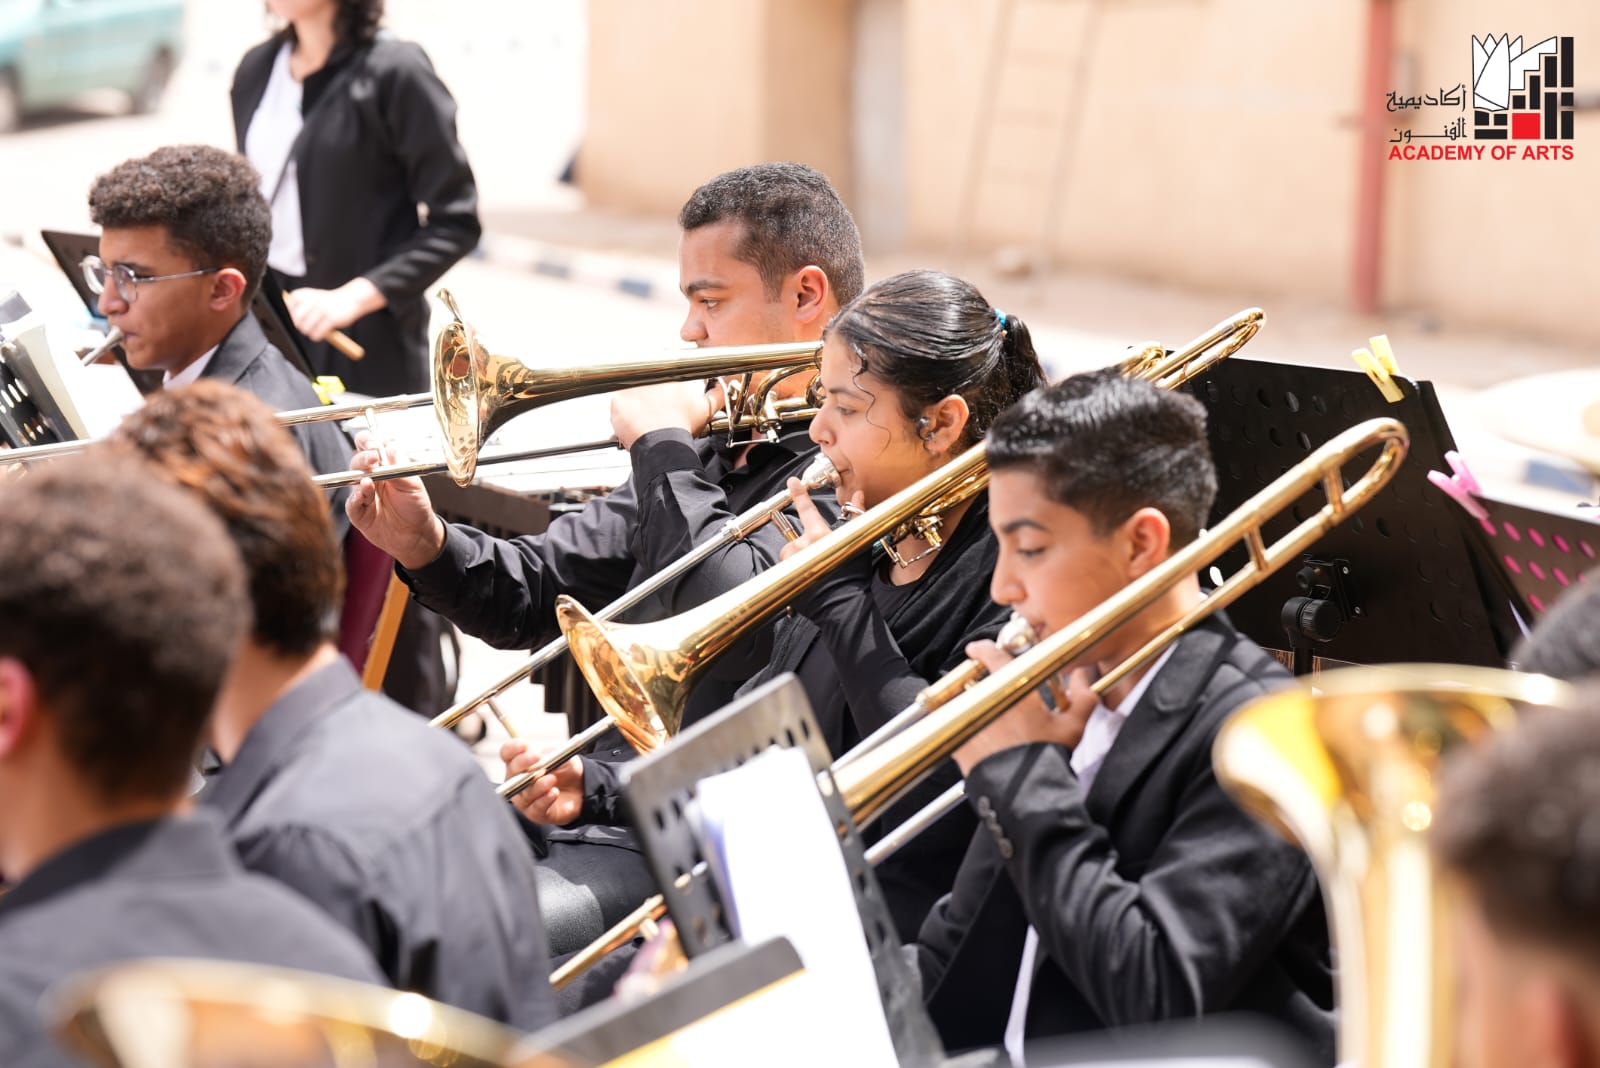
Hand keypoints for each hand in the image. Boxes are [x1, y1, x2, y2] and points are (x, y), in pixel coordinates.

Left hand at [285, 278, 384, 341]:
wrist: (350, 299)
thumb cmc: (327, 302)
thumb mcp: (310, 298)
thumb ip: (296, 307)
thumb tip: (286, 322)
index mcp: (303, 294)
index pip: (288, 308)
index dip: (293, 316)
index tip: (302, 316)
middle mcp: (311, 300)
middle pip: (295, 321)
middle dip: (300, 326)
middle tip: (309, 324)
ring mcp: (321, 309)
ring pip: (305, 329)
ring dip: (310, 331)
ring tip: (317, 327)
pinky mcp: (331, 319)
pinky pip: (317, 334)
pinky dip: (318, 336)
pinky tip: (323, 331)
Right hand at [344, 435, 445, 568]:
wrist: (417, 535)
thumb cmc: (416, 508)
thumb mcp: (414, 485)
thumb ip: (400, 468)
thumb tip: (391, 448)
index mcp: (384, 467)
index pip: (370, 447)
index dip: (368, 442)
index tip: (373, 444)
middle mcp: (371, 478)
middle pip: (358, 461)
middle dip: (363, 457)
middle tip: (372, 458)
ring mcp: (363, 495)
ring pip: (352, 480)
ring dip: (360, 477)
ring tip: (369, 481)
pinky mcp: (358, 513)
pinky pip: (351, 504)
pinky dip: (356, 498)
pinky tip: (363, 495)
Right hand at [501, 739, 585, 825]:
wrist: (579, 786)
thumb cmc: (564, 769)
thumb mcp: (561, 756)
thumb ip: (550, 756)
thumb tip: (539, 760)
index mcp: (520, 761)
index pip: (508, 753)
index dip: (513, 749)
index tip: (524, 745)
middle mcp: (516, 780)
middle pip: (511, 772)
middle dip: (523, 763)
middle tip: (537, 758)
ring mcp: (524, 797)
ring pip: (524, 792)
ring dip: (538, 785)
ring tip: (552, 779)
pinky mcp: (535, 812)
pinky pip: (536, 808)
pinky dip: (545, 800)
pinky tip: (554, 793)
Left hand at [610, 380, 718, 449]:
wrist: (663, 445)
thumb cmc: (682, 427)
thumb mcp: (706, 409)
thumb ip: (717, 394)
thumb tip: (723, 388)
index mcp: (670, 373)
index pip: (666, 367)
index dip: (666, 382)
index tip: (667, 395)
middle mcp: (648, 375)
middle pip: (647, 379)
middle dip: (651, 394)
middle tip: (657, 411)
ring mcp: (630, 387)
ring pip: (632, 393)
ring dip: (638, 404)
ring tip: (647, 419)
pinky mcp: (617, 401)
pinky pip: (619, 406)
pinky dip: (624, 415)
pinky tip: (636, 424)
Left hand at [783, 479, 871, 617]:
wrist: (843, 608)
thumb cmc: (853, 579)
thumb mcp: (858, 544)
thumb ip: (856, 517)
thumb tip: (858, 494)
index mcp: (819, 536)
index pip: (807, 509)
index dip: (799, 494)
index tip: (792, 482)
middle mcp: (801, 547)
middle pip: (798, 538)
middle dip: (807, 547)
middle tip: (822, 562)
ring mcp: (790, 563)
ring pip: (791, 554)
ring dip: (799, 560)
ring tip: (816, 573)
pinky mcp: (783, 578)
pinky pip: (785, 569)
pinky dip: (795, 572)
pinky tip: (809, 581)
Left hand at [953, 644, 1096, 774]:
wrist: (1025, 791)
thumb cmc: (1046, 758)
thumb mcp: (1073, 727)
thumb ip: (1082, 698)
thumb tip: (1083, 678)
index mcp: (1013, 690)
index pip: (993, 657)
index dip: (983, 649)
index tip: (977, 648)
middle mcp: (986, 701)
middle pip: (973, 682)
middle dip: (977, 683)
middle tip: (984, 689)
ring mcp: (968, 721)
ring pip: (959, 703)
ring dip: (967, 705)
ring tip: (978, 716)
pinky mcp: (957, 742)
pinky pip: (950, 727)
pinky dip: (956, 727)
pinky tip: (969, 735)